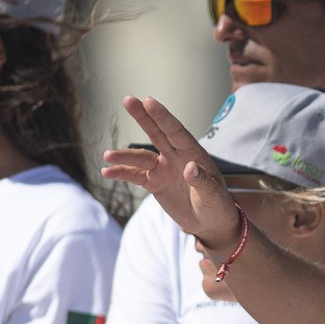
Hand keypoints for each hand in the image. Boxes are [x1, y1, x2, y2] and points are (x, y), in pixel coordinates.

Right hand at [104, 96, 247, 253]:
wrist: (209, 224)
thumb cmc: (217, 207)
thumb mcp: (214, 197)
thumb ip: (203, 183)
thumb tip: (190, 167)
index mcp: (194, 154)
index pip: (176, 132)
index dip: (163, 117)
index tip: (149, 101)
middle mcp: (176, 156)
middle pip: (157, 133)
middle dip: (142, 117)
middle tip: (128, 99)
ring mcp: (164, 168)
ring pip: (141, 157)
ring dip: (124, 156)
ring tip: (107, 156)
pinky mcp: (154, 182)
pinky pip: (135, 176)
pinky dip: (121, 173)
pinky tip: (107, 172)